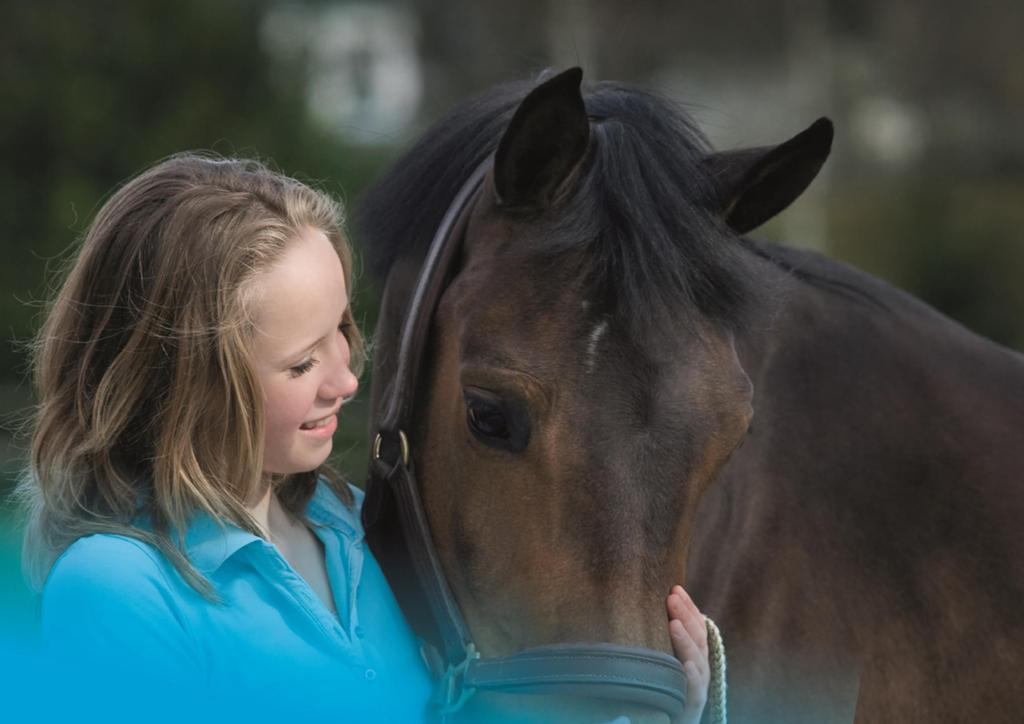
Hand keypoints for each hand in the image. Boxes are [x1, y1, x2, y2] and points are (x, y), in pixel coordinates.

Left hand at [666, 584, 708, 723]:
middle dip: (685, 616)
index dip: (688, 608)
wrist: (667, 722)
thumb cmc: (660, 692)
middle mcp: (699, 671)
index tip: (675, 588)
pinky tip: (687, 666)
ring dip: (686, 641)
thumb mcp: (661, 662)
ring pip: (697, 662)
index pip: (695, 627)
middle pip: (697, 639)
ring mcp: (697, 689)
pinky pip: (695, 694)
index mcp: (693, 657)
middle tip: (671, 596)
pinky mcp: (691, 709)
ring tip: (674, 624)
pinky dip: (693, 679)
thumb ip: (656, 640)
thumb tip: (645, 609)